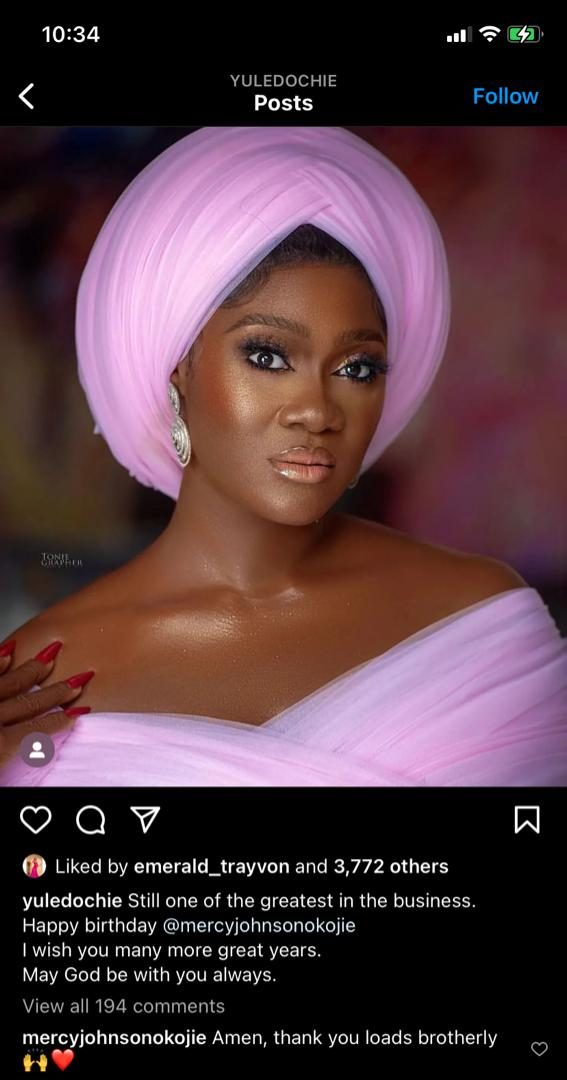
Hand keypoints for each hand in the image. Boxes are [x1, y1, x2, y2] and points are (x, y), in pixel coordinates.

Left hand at [0, 640, 93, 763]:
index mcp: (1, 744)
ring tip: (52, 654)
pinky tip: (10, 650)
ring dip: (34, 668)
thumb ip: (19, 758)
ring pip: (11, 681)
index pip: (41, 729)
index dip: (62, 720)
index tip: (79, 710)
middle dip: (58, 690)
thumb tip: (37, 754)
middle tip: (80, 678)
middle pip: (32, 702)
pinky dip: (0, 660)